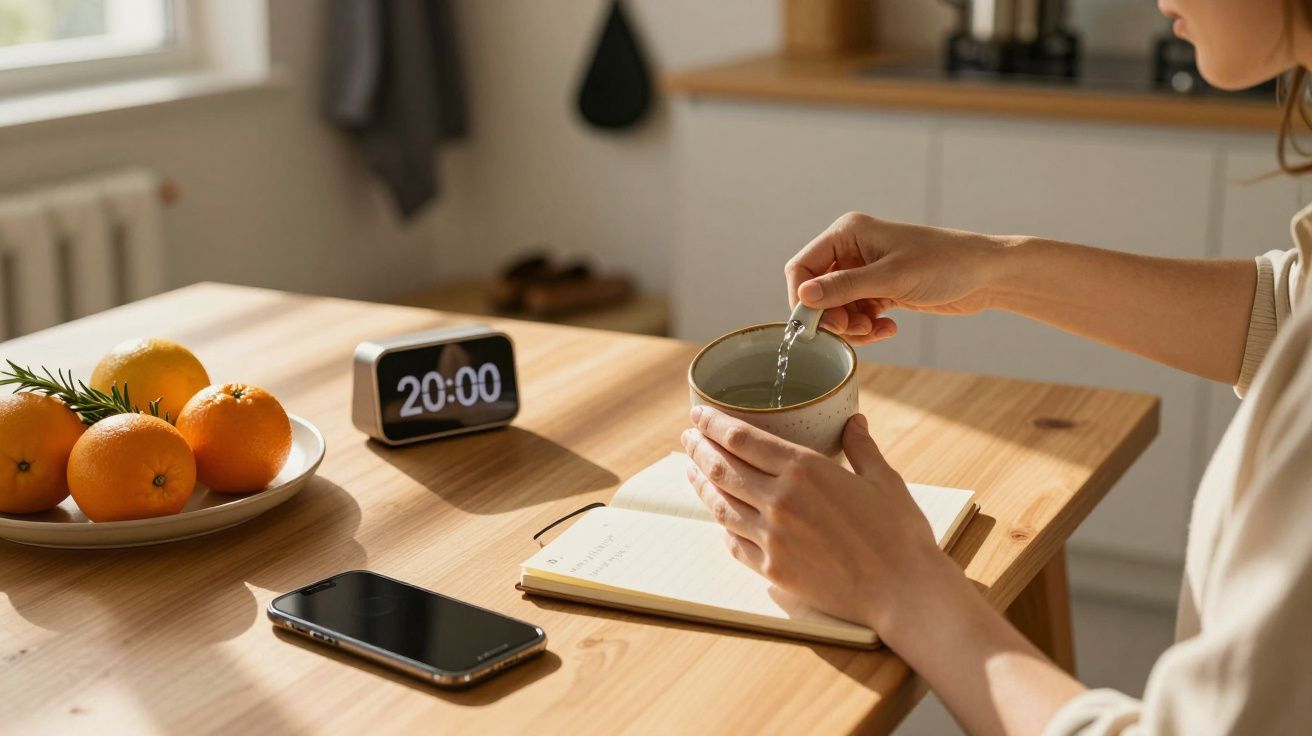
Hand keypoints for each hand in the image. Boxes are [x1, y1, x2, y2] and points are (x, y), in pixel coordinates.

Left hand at [680, 405, 961, 634]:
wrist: (902, 591)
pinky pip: (735, 542)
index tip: (698, 413)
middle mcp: (779, 500)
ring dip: (701, 483)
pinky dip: (723, 526)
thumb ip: (861, 447)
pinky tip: (719, 517)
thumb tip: (854, 421)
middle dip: (698, 447)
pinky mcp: (772, 570)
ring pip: (721, 504)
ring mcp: (771, 537)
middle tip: (688, 436)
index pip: (741, 439)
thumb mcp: (884, 480)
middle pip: (722, 467)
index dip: (713, 423)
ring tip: (691, 469)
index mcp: (804, 470)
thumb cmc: (899, 534)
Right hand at [785, 212, 1011, 344]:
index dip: (802, 298)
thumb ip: (844, 288)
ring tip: (876, 329)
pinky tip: (889, 327)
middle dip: (831, 317)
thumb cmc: (945, 264)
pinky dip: (868, 327)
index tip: (815, 326)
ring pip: (836, 308)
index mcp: (848, 233)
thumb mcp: (891, 278)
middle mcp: (852, 249)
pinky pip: (857, 314)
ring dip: (852, 326)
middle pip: (817, 291)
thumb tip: (803, 297)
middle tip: (853, 331)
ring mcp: (866, 271)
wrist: (987, 275)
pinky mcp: (880, 290)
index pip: (802, 267)